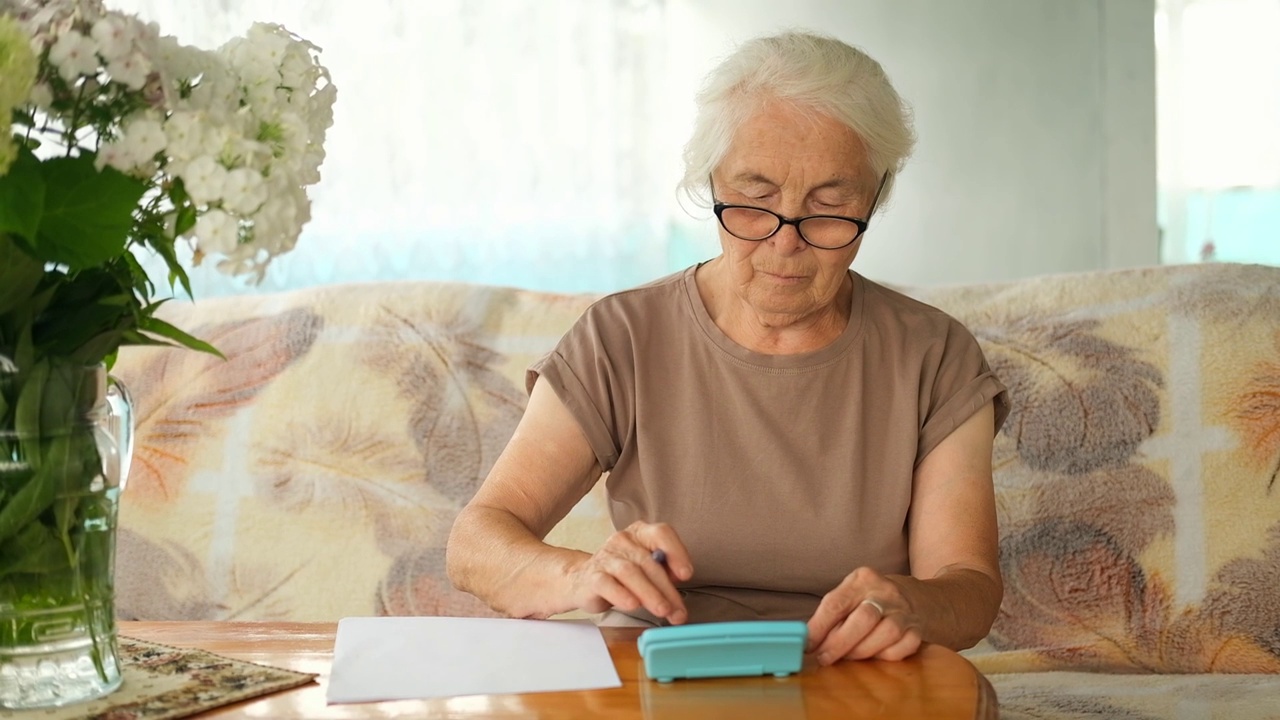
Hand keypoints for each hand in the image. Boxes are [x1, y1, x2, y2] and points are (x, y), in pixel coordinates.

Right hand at [565, 521, 692, 624]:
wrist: (585, 579)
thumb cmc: (623, 575)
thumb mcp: (648, 569)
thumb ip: (666, 571)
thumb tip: (680, 579)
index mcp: (641, 533)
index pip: (661, 533)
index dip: (676, 552)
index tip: (686, 574)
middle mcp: (623, 540)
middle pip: (648, 561)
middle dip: (667, 589)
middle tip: (678, 610)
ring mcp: (606, 557)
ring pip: (630, 572)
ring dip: (650, 593)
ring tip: (662, 610)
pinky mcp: (593, 576)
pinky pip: (607, 584)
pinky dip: (622, 595)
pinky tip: (633, 605)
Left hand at [806, 567, 921, 663]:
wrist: (909, 597)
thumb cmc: (866, 601)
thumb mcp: (847, 597)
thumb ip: (828, 617)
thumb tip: (808, 641)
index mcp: (862, 579)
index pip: (836, 603)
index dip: (819, 627)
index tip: (808, 645)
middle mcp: (886, 591)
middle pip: (864, 618)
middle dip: (840, 643)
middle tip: (825, 658)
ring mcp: (905, 610)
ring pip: (887, 633)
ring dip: (862, 651)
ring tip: (848, 656)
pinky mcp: (917, 629)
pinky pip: (902, 648)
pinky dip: (884, 656)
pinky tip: (873, 655)